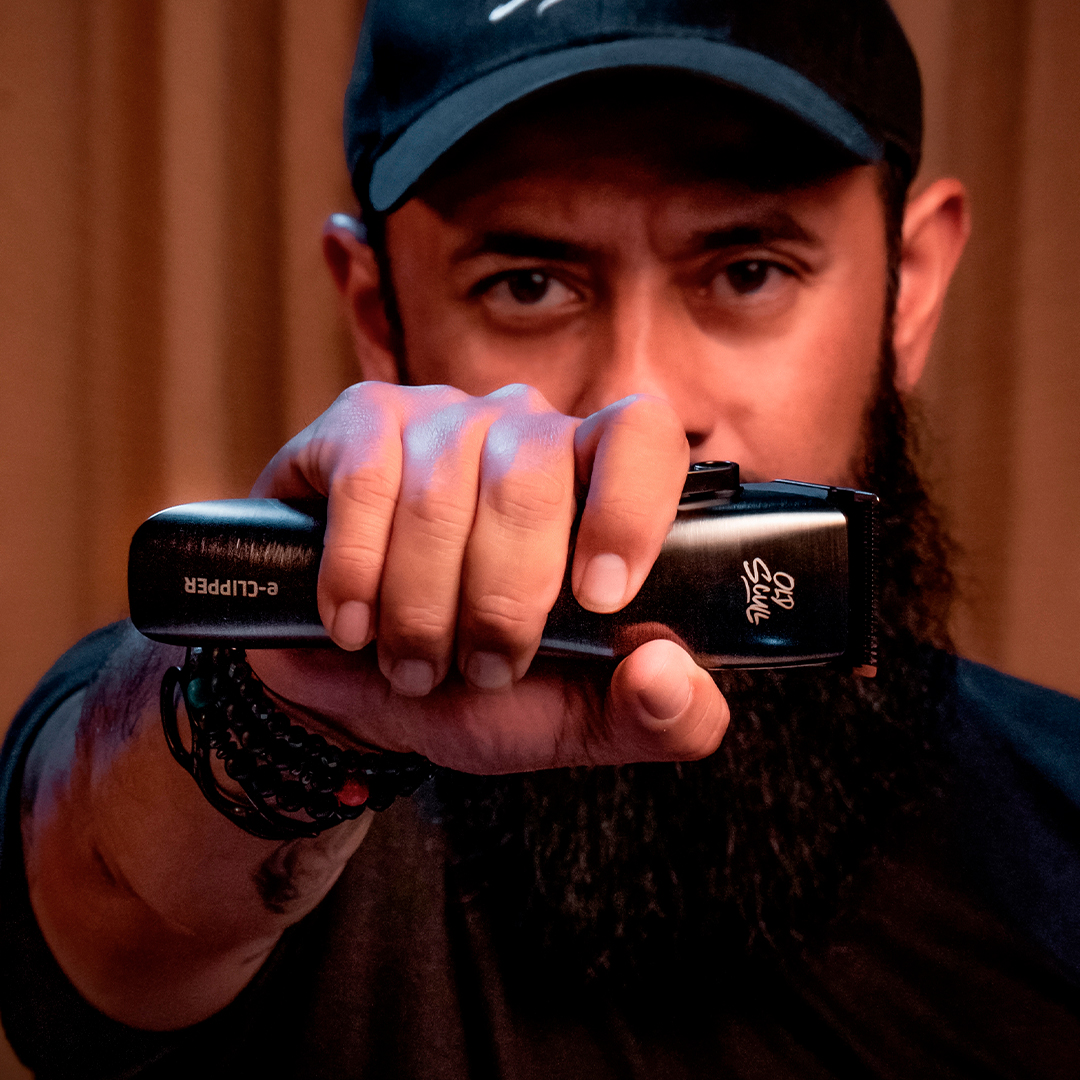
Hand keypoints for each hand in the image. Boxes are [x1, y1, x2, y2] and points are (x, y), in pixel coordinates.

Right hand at [248, 381, 728, 772]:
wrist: (360, 684)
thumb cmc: (482, 688)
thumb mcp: (580, 720)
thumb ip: (661, 719)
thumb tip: (668, 673)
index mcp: (597, 482)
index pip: (640, 436)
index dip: (627, 509)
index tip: (600, 599)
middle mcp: (523, 429)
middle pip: (529, 481)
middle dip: (501, 602)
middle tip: (484, 670)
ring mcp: (438, 417)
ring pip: (440, 494)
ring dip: (421, 606)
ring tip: (415, 665)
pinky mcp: (359, 423)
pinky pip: (364, 484)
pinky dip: (357, 573)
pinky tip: (355, 623)